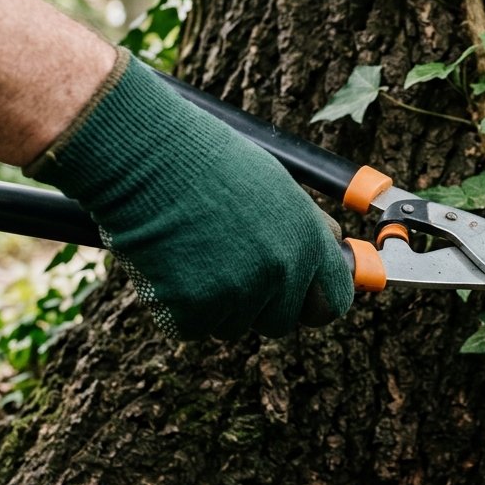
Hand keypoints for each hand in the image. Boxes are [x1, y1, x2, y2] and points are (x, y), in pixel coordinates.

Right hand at [27, 50, 354, 337]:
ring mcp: (238, 293)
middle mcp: (281, 271)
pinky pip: (191, 327)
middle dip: (258, 307)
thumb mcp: (276, 185)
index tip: (300, 302)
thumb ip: (305, 227)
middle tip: (227, 272)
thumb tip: (334, 249)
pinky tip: (168, 265)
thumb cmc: (207, 161)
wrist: (149, 157)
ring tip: (192, 254)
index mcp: (307, 240)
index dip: (313, 304)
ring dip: (214, 304)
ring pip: (232, 326)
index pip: (333, 302)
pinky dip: (177, 307)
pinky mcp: (194, 310)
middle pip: (280, 322)